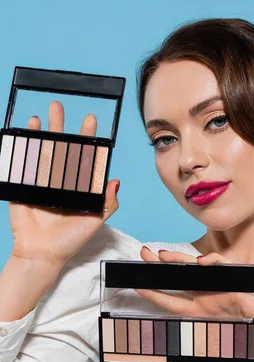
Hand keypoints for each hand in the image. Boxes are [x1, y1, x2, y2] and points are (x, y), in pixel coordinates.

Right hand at [9, 101, 119, 268]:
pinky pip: (23, 163)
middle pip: (61, 147)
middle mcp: (60, 180)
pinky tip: (27, 131)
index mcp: (77, 186)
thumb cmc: (70, 239)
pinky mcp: (24, 186)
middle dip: (61, 126)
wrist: (43, 252)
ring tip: (45, 114)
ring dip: (43, 131)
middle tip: (61, 105)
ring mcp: (41, 182)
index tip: (91, 121)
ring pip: (43, 151)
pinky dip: (24, 146)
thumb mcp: (94, 220)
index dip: (87, 139)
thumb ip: (107, 202)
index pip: (83, 156)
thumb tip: (116, 181)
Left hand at [138, 247, 253, 361]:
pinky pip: (221, 266)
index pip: (168, 300)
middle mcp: (203, 297)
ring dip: (178, 260)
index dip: (152, 292)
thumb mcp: (214, 357)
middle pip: (176, 278)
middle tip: (141, 254)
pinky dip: (211, 262)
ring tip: (162, 254)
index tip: (135, 284)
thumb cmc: (241, 341)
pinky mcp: (233, 282)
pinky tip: (199, 263)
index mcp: (196, 313)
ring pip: (193, 269)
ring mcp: (217, 287)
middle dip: (158, 266)